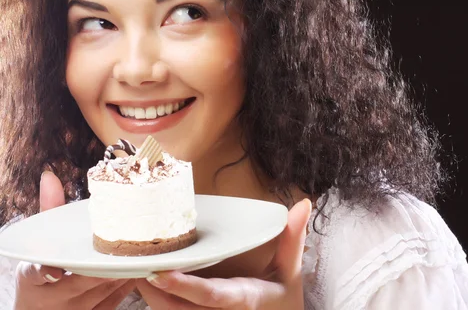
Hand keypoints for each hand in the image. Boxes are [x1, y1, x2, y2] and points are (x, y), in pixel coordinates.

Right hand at [14, 171, 135, 309]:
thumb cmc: (42, 272)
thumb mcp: (39, 245)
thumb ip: (48, 211)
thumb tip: (49, 176)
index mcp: (35, 277)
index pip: (36, 275)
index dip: (46, 272)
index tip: (54, 271)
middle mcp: (54, 297)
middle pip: (82, 282)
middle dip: (102, 265)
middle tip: (125, 245)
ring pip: (104, 289)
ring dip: (122, 270)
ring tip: (141, 250)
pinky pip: (117, 298)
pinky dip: (129, 282)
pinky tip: (142, 265)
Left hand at [136, 198, 311, 309]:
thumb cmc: (281, 304)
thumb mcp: (289, 273)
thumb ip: (292, 239)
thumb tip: (303, 203)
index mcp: (242, 300)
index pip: (208, 296)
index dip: (182, 286)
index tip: (157, 272)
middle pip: (174, 308)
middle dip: (149, 288)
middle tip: (128, 260)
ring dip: (147, 293)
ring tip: (129, 264)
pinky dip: (157, 298)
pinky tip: (145, 278)